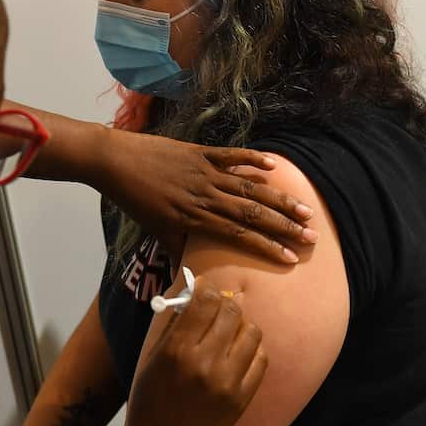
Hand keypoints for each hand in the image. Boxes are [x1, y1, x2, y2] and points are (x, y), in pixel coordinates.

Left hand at [99, 128, 316, 262]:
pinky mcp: (199, 152)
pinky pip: (231, 156)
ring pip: (248, 188)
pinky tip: (274, 167)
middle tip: (312, 236)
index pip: (239, 236)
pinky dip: (253, 160)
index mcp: (194, 218)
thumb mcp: (154, 228)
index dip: (267, 247)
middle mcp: (204, 196)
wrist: (113, 161)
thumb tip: (189, 274)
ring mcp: (203, 172)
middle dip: (284, 227)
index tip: (292, 257)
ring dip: (278, 199)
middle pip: (252, 214)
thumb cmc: (132, 198)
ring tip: (304, 210)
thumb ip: (176, 248)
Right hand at [121, 279, 267, 425]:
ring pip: (252, 331)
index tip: (203, 289)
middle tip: (216, 308)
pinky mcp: (244, 398)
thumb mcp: (150, 362)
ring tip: (228, 332)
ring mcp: (229, 382)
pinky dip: (252, 349)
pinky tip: (238, 353)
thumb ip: (172, 327)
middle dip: (224, 303)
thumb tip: (192, 295)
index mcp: (177, 351)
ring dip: (241, 325)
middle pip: (231, 311)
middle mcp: (206, 363)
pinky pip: (261, 358)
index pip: (205, 300)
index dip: (206, 288)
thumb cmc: (149, 406)